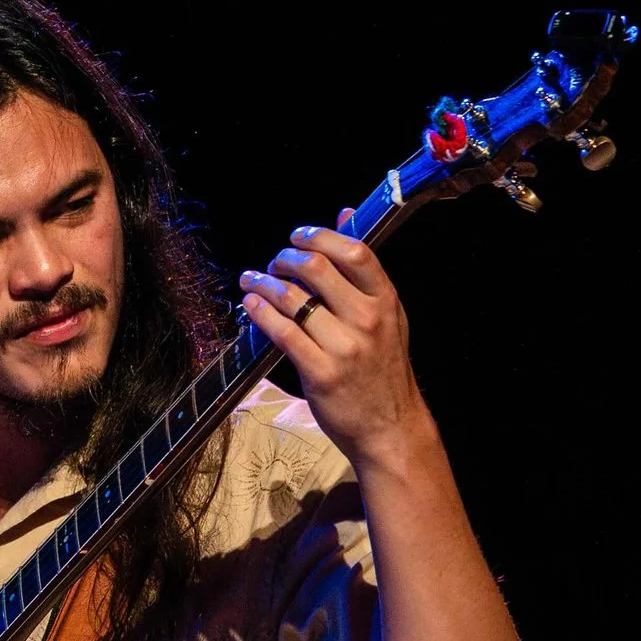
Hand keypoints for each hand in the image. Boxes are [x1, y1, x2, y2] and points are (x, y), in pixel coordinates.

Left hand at [239, 214, 434, 471]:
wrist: (390, 427)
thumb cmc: (383, 369)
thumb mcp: (388, 316)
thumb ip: (364, 270)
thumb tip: (346, 213)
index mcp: (386, 300)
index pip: (355, 252)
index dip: (319, 236)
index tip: (297, 236)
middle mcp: (368, 319)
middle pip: (316, 268)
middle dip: (283, 258)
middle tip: (272, 263)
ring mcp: (345, 346)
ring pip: (292, 299)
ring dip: (263, 284)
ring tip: (251, 281)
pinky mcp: (321, 372)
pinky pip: (282, 332)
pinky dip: (259, 313)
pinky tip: (250, 305)